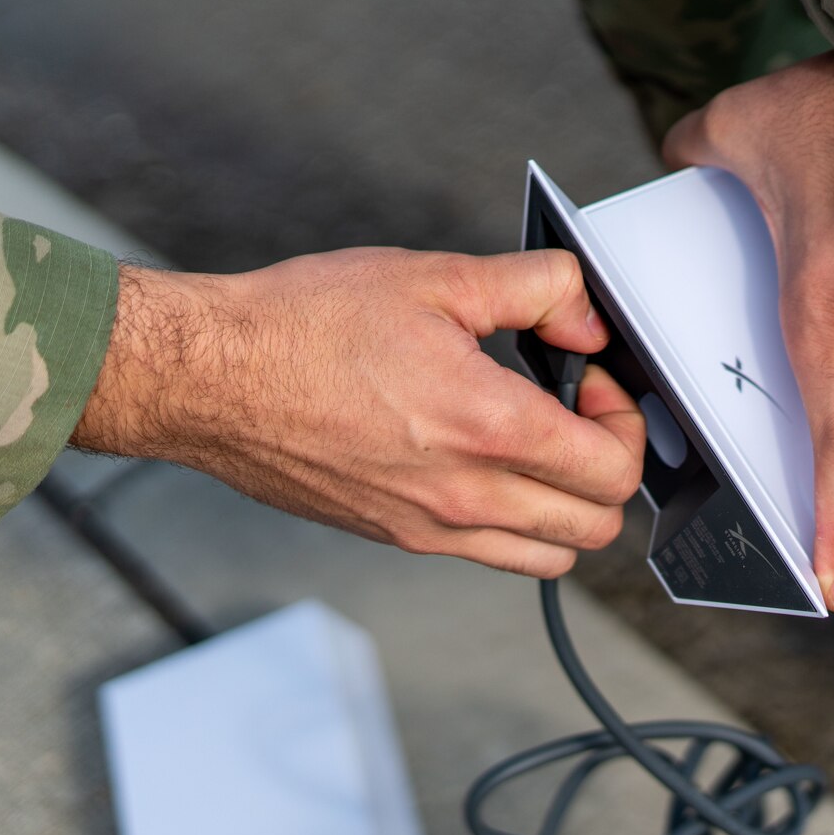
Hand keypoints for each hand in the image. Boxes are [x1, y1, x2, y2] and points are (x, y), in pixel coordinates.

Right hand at [71, 249, 645, 577]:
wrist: (209, 379)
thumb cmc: (303, 326)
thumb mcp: (433, 277)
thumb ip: (534, 290)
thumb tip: (587, 316)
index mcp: (486, 428)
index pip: (614, 468)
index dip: (624, 418)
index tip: (589, 377)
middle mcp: (464, 495)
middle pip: (597, 526)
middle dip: (608, 465)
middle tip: (572, 410)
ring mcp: (430, 528)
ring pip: (552, 557)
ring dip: (567, 505)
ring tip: (535, 442)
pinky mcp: (398, 539)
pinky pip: (492, 555)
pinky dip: (516, 523)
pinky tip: (485, 461)